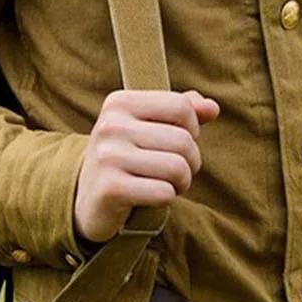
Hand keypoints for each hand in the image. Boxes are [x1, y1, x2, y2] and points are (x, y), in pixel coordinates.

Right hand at [73, 89, 219, 244]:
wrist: (88, 199)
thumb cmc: (129, 156)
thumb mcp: (150, 127)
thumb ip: (182, 111)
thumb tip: (212, 108)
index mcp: (120, 102)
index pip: (181, 106)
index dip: (191, 128)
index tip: (178, 141)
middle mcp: (110, 125)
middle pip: (183, 140)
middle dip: (190, 161)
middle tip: (177, 171)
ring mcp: (107, 156)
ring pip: (177, 168)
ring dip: (181, 182)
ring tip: (168, 184)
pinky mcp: (109, 188)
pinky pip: (164, 193)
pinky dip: (166, 198)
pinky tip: (151, 198)